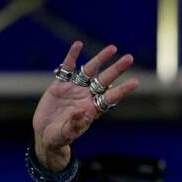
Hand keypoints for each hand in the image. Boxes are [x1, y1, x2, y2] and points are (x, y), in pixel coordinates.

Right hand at [32, 42, 137, 170]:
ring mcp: (75, 88)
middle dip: (117, 69)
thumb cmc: (59, 137)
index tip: (136, 82)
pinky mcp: (61, 84)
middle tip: (130, 58)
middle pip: (105, 80)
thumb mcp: (66, 134)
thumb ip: (76, 124)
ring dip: (101, 59)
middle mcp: (87, 96)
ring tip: (113, 48)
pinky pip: (67, 68)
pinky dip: (72, 56)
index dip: (123, 90)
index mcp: (93, 109)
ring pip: (90, 70)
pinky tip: (78, 44)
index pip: (111, 97)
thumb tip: (86, 112)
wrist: (45, 133)